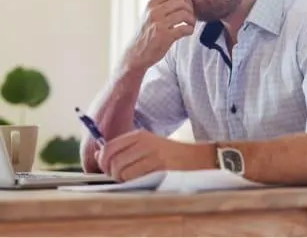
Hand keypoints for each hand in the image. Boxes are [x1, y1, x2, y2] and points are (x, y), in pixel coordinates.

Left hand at [95, 129, 214, 181]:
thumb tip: (98, 156)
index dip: (102, 162)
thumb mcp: (146, 145)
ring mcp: (151, 154)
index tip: (107, 169)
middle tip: (121, 178)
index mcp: (138, 135)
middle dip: (112, 174)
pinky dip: (134, 183)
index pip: (108, 148)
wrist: (196, 158)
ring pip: (121, 172)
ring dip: (123, 181)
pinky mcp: (159, 166)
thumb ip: (123, 149)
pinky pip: (135, 179)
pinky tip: (143, 181)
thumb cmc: (167, 155)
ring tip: (134, 180)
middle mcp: (143, 142)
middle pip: (112, 162)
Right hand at [123, 0, 194, 70]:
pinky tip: (187, 32)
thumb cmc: (146, 34)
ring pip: (185, 13)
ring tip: (190, 24)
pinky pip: (185, 28)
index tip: (187, 5)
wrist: (136, 55)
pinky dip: (190, 30)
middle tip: (191, 16)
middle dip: (191, 8)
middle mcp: (154, 11)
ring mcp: (159, 23)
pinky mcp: (164, 36)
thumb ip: (162, 4)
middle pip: (182, 0)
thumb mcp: (150, 14)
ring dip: (192, 20)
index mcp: (152, 4)